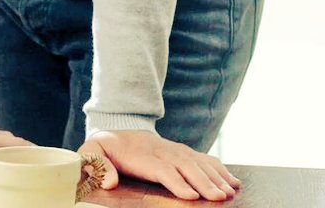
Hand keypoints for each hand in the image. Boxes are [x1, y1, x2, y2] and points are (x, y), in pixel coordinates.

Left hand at [78, 130, 239, 200]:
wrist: (116, 126)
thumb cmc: (104, 147)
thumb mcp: (91, 152)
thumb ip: (97, 165)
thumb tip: (110, 182)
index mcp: (139, 154)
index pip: (160, 167)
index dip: (176, 180)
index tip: (191, 195)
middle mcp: (160, 150)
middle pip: (184, 165)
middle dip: (203, 181)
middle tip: (219, 197)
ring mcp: (173, 149)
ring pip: (197, 161)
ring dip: (215, 176)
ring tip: (229, 192)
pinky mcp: (182, 152)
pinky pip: (203, 158)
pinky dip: (219, 168)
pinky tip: (233, 181)